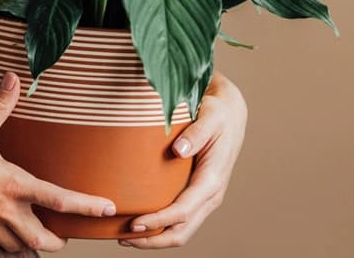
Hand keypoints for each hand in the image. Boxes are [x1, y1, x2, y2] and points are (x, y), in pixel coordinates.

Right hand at [0, 71, 116, 252]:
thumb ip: (0, 105)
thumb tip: (13, 77)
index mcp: (12, 183)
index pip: (58, 199)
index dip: (86, 205)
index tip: (105, 208)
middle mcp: (4, 208)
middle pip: (42, 239)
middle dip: (58, 241)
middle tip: (67, 235)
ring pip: (20, 246)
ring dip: (33, 243)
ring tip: (40, 234)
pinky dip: (8, 241)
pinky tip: (9, 231)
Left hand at [119, 70, 247, 248]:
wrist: (230, 113)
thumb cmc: (217, 113)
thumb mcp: (210, 117)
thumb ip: (196, 133)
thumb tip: (179, 150)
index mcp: (212, 179)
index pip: (183, 210)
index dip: (158, 221)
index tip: (134, 224)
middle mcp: (210, 195)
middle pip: (182, 231)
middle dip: (153, 240)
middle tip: (122, 238)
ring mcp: (204, 198)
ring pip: (181, 231)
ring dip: (155, 238)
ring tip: (125, 237)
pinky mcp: (196, 194)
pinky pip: (179, 220)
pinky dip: (160, 228)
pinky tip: (138, 223)